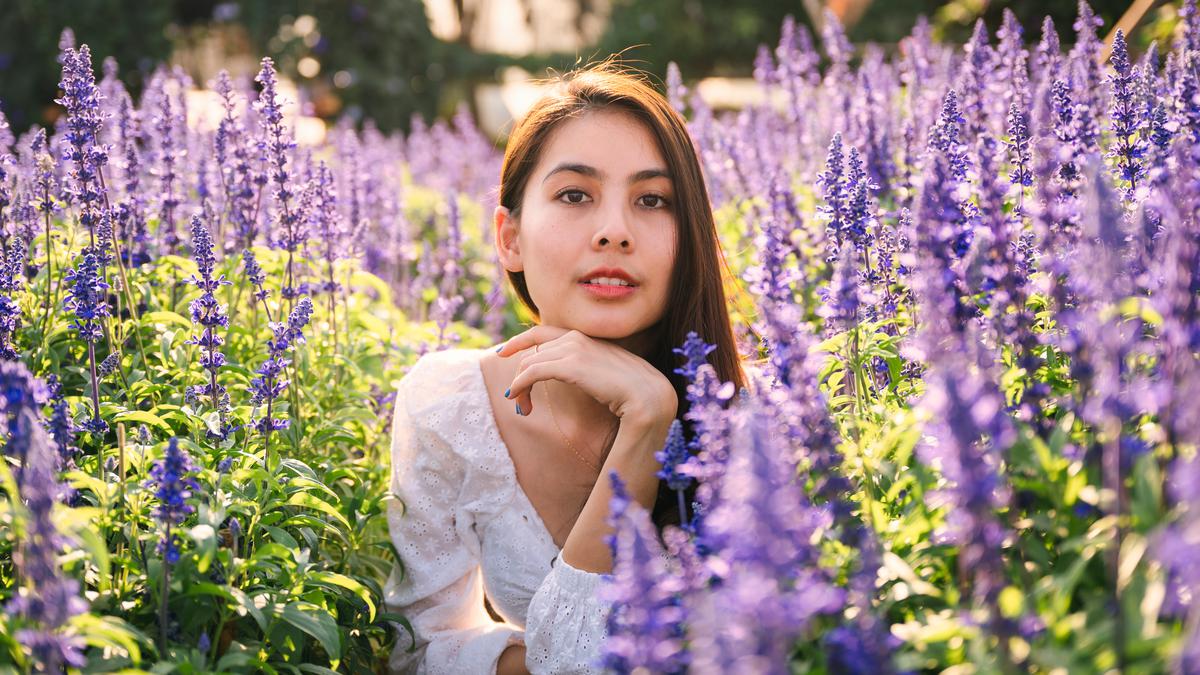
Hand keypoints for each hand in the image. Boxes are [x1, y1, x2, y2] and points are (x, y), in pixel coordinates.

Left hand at [496, 325, 676, 425]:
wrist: (648, 396)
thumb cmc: (632, 391)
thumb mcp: (606, 374)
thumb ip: (588, 368)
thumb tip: (572, 376)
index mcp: (586, 337)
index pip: (543, 331)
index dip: (520, 340)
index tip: (504, 351)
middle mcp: (577, 338)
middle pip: (532, 352)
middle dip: (520, 376)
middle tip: (517, 401)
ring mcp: (574, 349)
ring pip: (529, 363)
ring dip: (520, 386)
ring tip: (522, 409)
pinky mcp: (571, 365)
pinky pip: (532, 372)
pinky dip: (520, 384)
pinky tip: (516, 397)